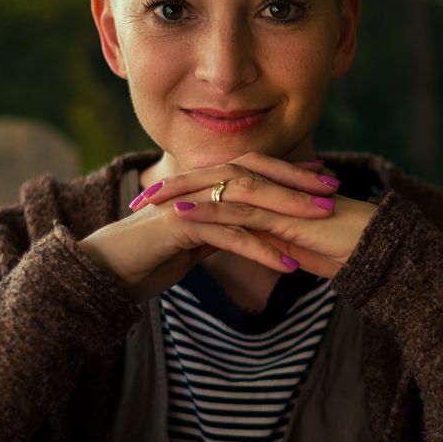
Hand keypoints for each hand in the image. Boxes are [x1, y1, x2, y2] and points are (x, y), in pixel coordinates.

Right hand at [78, 153, 337, 301]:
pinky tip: (287, 264)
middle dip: (296, 183)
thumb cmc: (151, 255)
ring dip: (288, 211)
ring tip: (323, 220)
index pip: (253, 172)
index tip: (321, 177)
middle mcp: (199, 187)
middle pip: (255, 178)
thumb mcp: (194, 239)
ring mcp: (190, 203)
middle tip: (333, 189)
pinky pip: (228, 236)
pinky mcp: (181, 226)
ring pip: (246, 201)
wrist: (109, 269)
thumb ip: (219, 228)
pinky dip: (260, 248)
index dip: (288, 173)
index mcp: (204, 187)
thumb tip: (246, 230)